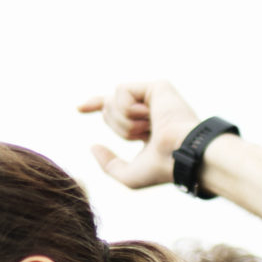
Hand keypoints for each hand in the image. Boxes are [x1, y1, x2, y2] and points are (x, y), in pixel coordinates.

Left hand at [77, 79, 201, 191]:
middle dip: (118, 127)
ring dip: (123, 121)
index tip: (79, 108)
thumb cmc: (162, 168)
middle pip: (108, 108)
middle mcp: (149, 110)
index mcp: (145, 127)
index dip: (95, 106)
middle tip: (143, 135)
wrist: (182, 154)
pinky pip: (121, 90)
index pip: (115, 111)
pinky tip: (148, 115)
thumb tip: (92, 146)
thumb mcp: (130, 175)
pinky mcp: (157, 86)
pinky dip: (127, 108)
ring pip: (112, 101)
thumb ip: (109, 165)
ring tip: (147, 127)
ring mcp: (154, 97)